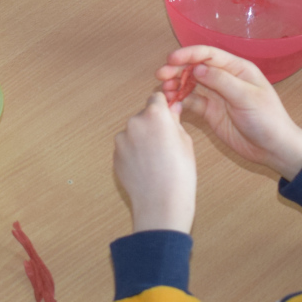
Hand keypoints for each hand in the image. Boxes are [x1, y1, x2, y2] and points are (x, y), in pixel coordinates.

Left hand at [113, 93, 196, 232]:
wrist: (161, 202)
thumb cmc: (180, 173)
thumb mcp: (185, 142)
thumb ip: (175, 121)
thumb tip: (172, 108)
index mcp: (155, 115)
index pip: (156, 98)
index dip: (163, 106)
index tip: (167, 116)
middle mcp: (135, 122)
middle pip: (143, 115)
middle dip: (152, 124)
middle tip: (165, 144)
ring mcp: (122, 139)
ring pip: (133, 132)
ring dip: (141, 139)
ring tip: (155, 160)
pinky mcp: (115, 155)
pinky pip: (126, 147)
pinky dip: (133, 153)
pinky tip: (145, 168)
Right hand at [157, 47, 301, 179]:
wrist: (274, 149)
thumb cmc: (268, 120)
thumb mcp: (247, 98)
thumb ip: (221, 81)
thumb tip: (197, 68)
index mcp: (238, 69)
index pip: (209, 55)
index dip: (189, 54)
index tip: (171, 59)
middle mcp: (225, 79)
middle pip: (196, 68)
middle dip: (177, 69)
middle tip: (160, 75)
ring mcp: (217, 96)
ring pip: (191, 85)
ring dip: (175, 85)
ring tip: (163, 91)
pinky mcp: (211, 112)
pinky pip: (192, 102)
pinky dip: (180, 101)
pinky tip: (171, 103)